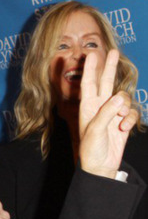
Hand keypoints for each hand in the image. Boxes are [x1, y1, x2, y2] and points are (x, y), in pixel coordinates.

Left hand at [79, 50, 138, 177]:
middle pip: (106, 83)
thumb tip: (119, 98)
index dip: (90, 69)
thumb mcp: (95, 130)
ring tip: (120, 122)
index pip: (89, 84)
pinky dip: (130, 120)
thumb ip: (107, 113)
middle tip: (113, 51)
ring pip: (123, 99)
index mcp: (87, 107)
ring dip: (125, 108)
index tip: (91, 54)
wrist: (101, 166)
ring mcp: (112, 114)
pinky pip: (131, 113)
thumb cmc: (91, 149)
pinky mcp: (123, 122)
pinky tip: (124, 129)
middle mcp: (99, 107)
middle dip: (109, 67)